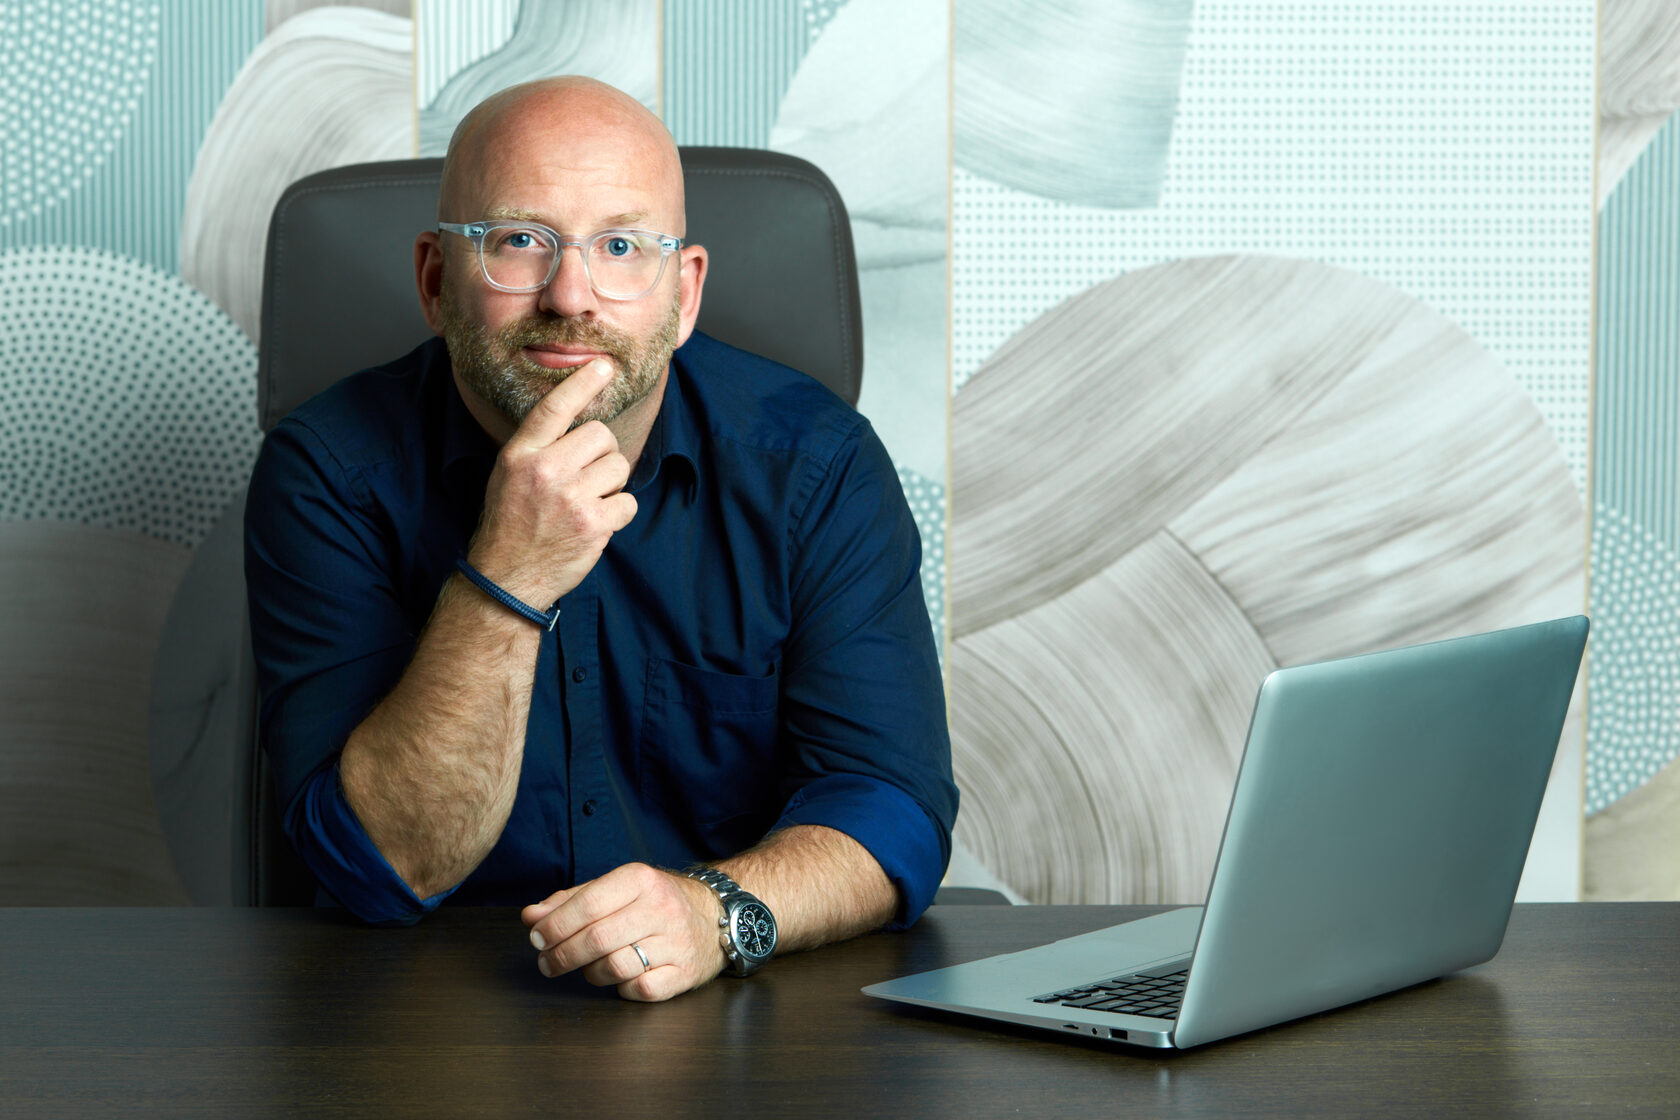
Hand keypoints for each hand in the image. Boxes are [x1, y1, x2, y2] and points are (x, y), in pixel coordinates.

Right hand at [469, 359, 636, 606]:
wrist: (506, 578)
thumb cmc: (511, 522)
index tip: (603, 367)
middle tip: (585, 477)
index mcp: (521, 454)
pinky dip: (618, 513)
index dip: (582, 382)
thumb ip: (540, 446)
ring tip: (586, 502)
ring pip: (619, 467)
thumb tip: (581, 420)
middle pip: (602, 435)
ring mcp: (571, 498)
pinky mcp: (593, 525)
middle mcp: (545, 470)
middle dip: (602, 454)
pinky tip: (595, 523)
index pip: (555, 406)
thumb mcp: (509, 474)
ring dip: (611, 484)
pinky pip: (628, 501)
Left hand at [522, 863, 725, 1000]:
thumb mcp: (618, 889)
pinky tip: (619, 979)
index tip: (536, 939)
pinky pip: (640, 989)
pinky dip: (622, 988)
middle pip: (597, 939)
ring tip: (585, 968)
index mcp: (641, 879)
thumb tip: (532, 916)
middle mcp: (662, 908)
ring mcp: (676, 942)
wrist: (717, 916)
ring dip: (590, 973)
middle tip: (547, 963)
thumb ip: (573, 900)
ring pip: (615, 967)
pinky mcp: (685, 972)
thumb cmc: (656, 902)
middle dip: (563, 955)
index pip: (587, 905)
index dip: (555, 926)